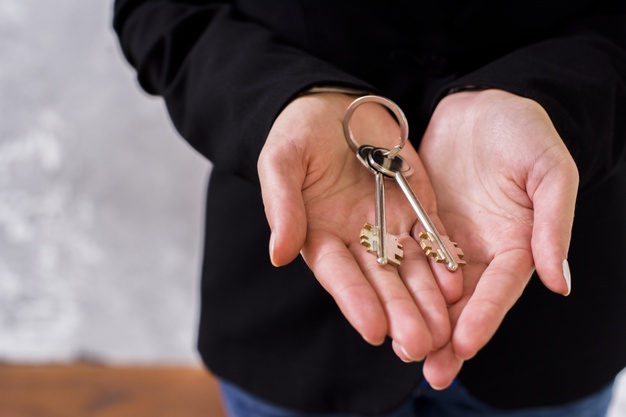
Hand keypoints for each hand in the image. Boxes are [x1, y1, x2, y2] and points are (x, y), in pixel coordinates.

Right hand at [258, 93, 462, 360]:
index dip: (356, 302)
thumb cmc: (299, 133)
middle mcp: (357, 240)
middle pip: (381, 282)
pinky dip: (445, 261)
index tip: (374, 330)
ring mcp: (390, 225)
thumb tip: (279, 254)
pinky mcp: (417, 208)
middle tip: (417, 346)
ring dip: (427, 301)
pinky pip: (433, 238)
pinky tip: (457, 286)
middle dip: (399, 313)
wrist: (334, 107)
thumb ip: (282, 205)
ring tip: (445, 333)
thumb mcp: (282, 161)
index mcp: (321, 236)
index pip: (340, 275)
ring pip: (412, 269)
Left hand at [418, 89, 578, 387]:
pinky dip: (397, 282)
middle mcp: (481, 250)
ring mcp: (448, 239)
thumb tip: (558, 283)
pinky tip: (381, 304)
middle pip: (465, 302)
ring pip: (433, 288)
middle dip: (449, 337)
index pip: (499, 288)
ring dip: (420, 319)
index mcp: (516, 243)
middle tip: (430, 371)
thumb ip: (553, 224)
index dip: (485, 317)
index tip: (465, 344)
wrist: (481, 104)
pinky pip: (406, 257)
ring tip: (401, 350)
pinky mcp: (419, 223)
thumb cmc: (524, 131)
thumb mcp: (549, 171)